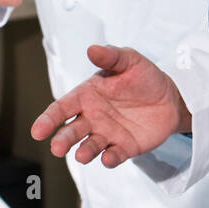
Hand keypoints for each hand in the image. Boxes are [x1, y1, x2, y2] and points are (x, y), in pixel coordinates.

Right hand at [30, 44, 190, 167]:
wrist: (171, 96)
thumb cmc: (143, 76)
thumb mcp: (129, 60)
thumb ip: (110, 56)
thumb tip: (92, 49)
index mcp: (87, 96)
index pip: (62, 108)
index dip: (48, 119)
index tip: (37, 131)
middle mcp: (92, 117)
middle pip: (72, 131)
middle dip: (63, 140)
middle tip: (57, 148)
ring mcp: (107, 134)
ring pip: (89, 146)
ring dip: (84, 152)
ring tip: (82, 155)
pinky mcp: (124, 147)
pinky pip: (114, 155)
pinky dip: (109, 159)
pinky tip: (108, 158)